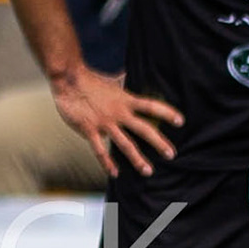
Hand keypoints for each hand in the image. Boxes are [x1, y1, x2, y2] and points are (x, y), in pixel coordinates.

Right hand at [50, 65, 182, 177]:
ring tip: (148, 171)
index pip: (151, 106)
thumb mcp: (112, 80)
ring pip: (125, 144)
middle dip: (159, 142)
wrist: (68, 79)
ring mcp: (105, 123)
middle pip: (144, 129)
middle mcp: (119, 113)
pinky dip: (107, 163)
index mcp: (126, 100)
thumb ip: (122, 81)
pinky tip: (115, 174)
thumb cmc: (90, 80)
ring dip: (137, 159)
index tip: (180, 121)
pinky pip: (100, 150)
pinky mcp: (90, 130)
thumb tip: (129, 74)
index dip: (166, 113)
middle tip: (172, 155)